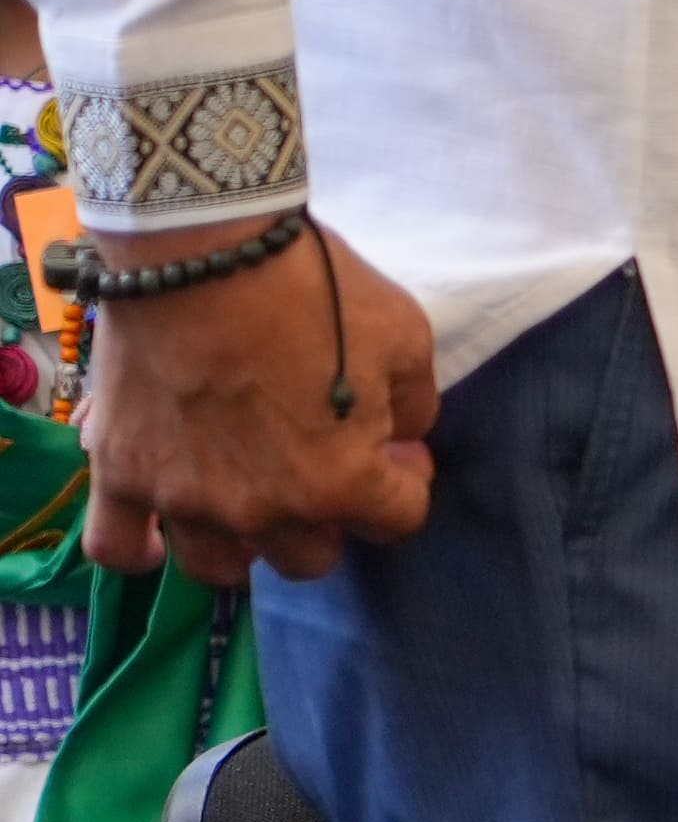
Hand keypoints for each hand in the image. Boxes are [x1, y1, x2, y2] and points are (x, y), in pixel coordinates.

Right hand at [77, 221, 438, 581]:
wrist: (204, 253)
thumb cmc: (314, 292)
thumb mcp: (407, 339)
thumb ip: (416, 406)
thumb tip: (402, 440)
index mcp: (341, 483)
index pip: (399, 519)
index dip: (406, 483)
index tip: (396, 450)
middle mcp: (263, 510)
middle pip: (310, 556)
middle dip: (327, 517)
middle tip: (318, 465)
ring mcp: (185, 501)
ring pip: (220, 567)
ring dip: (244, 543)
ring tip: (247, 500)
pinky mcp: (120, 476)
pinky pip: (116, 548)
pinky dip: (141, 549)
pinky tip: (161, 538)